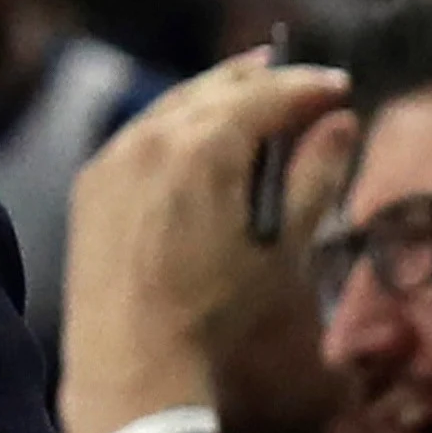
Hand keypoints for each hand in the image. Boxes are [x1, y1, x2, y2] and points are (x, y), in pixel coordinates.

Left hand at [60, 47, 357, 432]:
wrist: (130, 359)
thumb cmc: (214, 309)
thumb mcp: (281, 244)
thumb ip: (314, 175)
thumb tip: (341, 122)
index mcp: (204, 146)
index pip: (267, 95)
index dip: (308, 86)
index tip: (339, 86)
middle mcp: (152, 137)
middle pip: (218, 88)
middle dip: (263, 79)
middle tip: (297, 74)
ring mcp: (114, 156)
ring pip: (175, 105)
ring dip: (216, 94)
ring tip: (248, 87)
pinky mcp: (90, 182)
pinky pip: (140, 134)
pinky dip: (175, 123)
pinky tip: (193, 132)